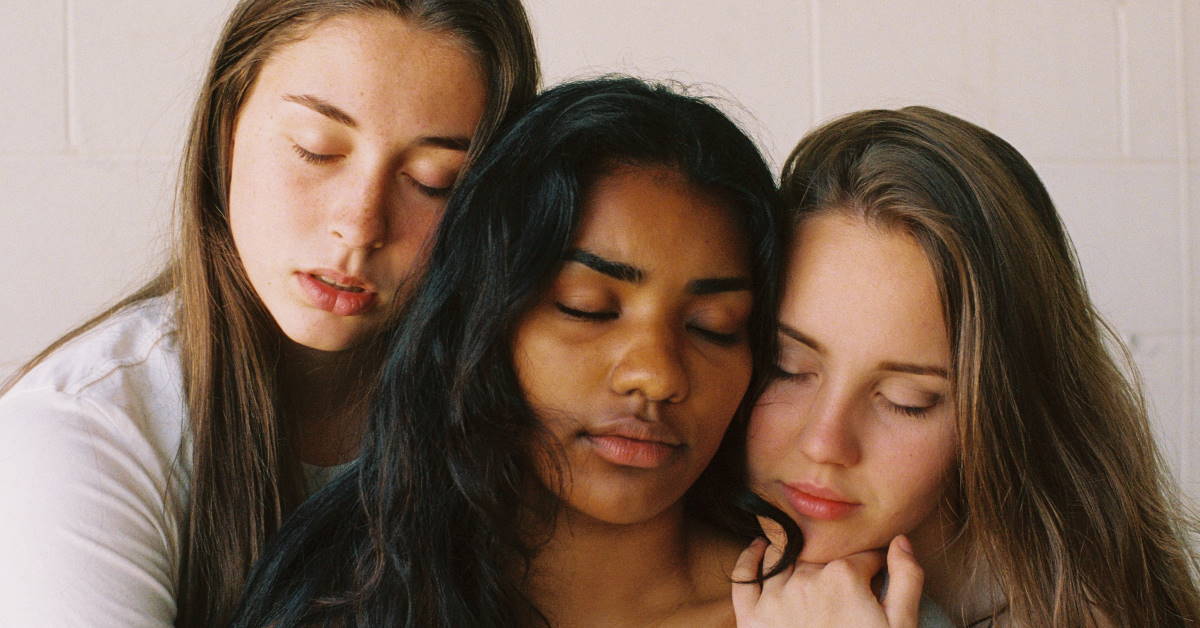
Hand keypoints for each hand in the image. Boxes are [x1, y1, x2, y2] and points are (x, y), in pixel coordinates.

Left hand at [731, 535, 923, 627]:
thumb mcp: (900, 626)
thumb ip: (906, 579)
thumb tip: (900, 541)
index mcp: (844, 577)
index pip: (863, 556)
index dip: (874, 565)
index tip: (877, 575)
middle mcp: (806, 580)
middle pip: (822, 556)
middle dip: (836, 564)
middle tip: (845, 583)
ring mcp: (775, 598)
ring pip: (783, 556)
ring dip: (795, 554)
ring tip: (807, 561)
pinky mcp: (752, 617)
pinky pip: (744, 576)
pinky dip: (750, 557)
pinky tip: (760, 548)